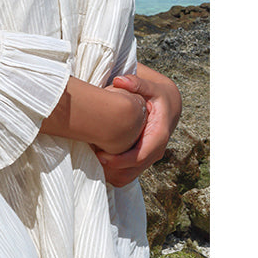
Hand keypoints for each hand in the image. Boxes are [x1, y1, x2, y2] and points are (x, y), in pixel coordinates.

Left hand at [94, 66, 181, 186]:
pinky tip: (96, 163)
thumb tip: (121, 81)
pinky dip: (111, 174)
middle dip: (111, 169)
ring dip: (109, 174)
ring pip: (128, 176)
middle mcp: (156, 150)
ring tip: (90, 161)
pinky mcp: (141, 159)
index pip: (140, 156)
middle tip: (89, 158)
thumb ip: (136, 83)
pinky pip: (126, 174)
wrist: (168, 104)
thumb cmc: (157, 94)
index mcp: (159, 135)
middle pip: (132, 170)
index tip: (100, 156)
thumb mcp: (150, 86)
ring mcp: (148, 157)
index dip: (120, 160)